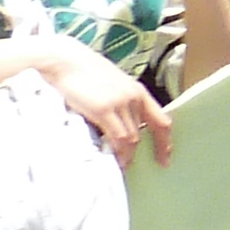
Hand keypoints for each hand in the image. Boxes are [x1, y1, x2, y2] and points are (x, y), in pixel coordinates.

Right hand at [46, 41, 172, 167]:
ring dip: (126, 156)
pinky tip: (112, 160)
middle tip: (128, 168)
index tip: (164, 159)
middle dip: (137, 153)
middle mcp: (134, 97)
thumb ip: (118, 104)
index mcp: (138, 91)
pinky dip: (117, 152)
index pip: (160, 120)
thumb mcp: (109, 86)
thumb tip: (117, 128)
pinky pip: (118, 137)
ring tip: (118, 167)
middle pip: (142, 133)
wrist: (65, 61)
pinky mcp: (104, 109)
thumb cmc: (83, 73)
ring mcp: (120, 102)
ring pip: (131, 138)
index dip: (164, 142)